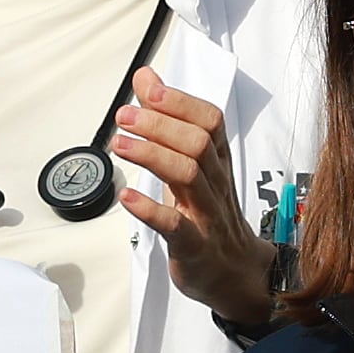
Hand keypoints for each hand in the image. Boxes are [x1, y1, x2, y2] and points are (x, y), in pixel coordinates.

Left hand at [111, 69, 278, 329]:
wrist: (235, 273)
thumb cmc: (207, 213)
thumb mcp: (190, 163)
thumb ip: (167, 120)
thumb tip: (146, 79)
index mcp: (216, 161)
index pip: (210, 120)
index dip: (180, 101)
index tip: (148, 89)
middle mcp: (215, 182)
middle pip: (197, 143)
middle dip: (159, 125)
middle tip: (123, 117)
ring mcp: (206, 215)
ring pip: (188, 175)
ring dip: (151, 156)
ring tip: (118, 145)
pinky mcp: (194, 246)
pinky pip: (176, 226)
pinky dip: (151, 210)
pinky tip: (127, 197)